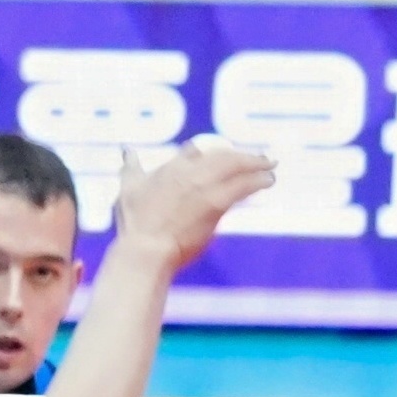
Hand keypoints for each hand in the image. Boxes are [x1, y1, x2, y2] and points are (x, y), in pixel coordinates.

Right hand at [109, 139, 273, 268]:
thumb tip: (126, 149)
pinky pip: (242, 186)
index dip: (207, 155)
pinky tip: (267, 180)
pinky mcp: (215, 203)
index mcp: (170, 167)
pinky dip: (257, 180)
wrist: (147, 247)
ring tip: (269, 166)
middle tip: (258, 157)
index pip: (194, 151)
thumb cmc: (136, 223)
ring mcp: (203, 186)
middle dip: (241, 155)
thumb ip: (130, 166)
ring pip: (235, 166)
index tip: (218, 158)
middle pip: (222, 155)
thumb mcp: (128, 188)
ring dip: (256, 164)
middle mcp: (189, 171)